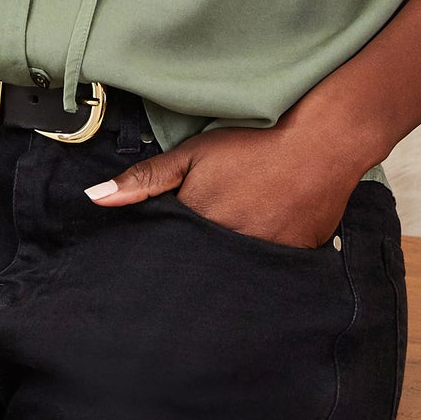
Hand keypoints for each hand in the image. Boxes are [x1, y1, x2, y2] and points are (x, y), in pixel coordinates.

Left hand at [84, 122, 359, 248]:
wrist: (324, 143)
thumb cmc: (255, 144)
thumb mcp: (193, 154)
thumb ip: (145, 179)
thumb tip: (96, 199)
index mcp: (199, 226)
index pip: (168, 255)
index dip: (161, 254)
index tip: (158, 257)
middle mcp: (229, 251)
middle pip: (199, 272)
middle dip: (190, 271)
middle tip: (198, 250)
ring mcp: (264, 261)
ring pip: (233, 276)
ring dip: (225, 268)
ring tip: (230, 250)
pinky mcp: (294, 261)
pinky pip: (268, 274)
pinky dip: (260, 266)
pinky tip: (262, 248)